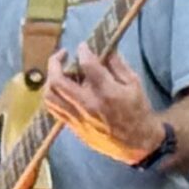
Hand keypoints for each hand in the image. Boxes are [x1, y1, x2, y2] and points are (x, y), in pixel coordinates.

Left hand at [42, 48, 166, 164]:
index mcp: (107, 93)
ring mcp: (77, 117)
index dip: (83, 51)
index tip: (83, 46)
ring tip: (58, 71)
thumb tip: (104, 49)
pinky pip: (53, 108)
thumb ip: (118, 65)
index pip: (87, 66)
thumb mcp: (134, 84)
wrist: (136, 142)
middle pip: (58, 81)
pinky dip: (52, 94)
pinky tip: (59, 88)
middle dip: (55, 63)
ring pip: (50, 95)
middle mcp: (87, 105)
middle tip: (62, 54)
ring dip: (50, 79)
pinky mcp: (72, 126)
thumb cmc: (138, 111)